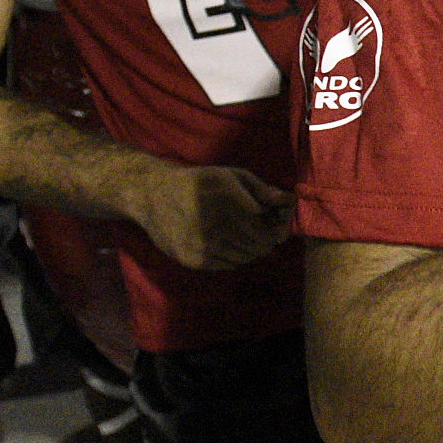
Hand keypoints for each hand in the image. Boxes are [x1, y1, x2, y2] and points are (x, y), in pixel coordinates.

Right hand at [133, 164, 294, 270]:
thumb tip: (289, 201)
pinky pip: (228, 265)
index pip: (267, 228)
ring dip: (252, 250)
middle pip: (258, 245)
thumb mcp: (233, 176)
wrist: (154, 196)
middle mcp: (216, 226)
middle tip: (266, 232)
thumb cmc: (201, 183)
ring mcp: (203, 246)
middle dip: (268, 240)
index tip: (278, 226)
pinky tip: (229, 243)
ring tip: (246, 236)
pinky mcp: (193, 260)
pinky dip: (235, 257)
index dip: (277, 230)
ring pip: (245, 258)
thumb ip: (262, 190)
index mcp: (229, 201)